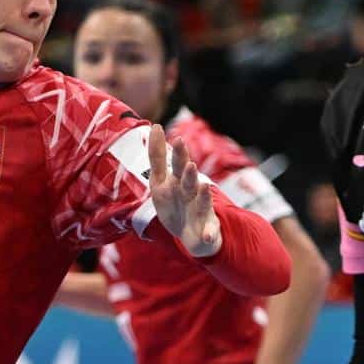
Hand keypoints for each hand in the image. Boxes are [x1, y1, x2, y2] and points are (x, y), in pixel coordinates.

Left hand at [149, 124, 219, 257]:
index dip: (160, 147)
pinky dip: (209, 233)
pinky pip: (209, 231)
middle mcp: (189, 191)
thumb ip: (159, 159)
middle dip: (182, 161)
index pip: (167, 161)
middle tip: (179, 143)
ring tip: (202, 184)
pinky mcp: (208, 227)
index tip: (155, 127)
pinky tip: (207, 235)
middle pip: (185, 175)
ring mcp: (200, 209)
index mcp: (175, 180)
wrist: (193, 235)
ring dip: (202, 193)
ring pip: (201, 199)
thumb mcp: (162, 183)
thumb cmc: (177, 204)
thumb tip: (155, 128)